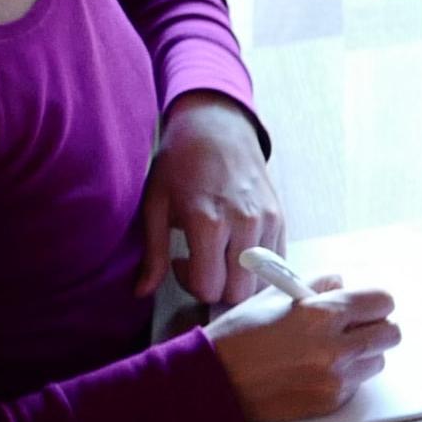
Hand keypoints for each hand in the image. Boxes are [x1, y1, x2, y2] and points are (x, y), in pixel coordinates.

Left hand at [143, 97, 282, 310]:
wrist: (217, 129)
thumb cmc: (180, 165)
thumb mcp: (156, 206)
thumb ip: (153, 254)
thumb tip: (142, 291)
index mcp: (208, 222)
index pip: (209, 287)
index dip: (190, 283)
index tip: (181, 262)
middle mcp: (243, 224)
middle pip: (238, 292)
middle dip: (217, 288)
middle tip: (201, 264)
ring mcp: (266, 222)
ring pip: (260, 283)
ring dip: (238, 279)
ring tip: (220, 256)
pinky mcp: (280, 219)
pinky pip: (276, 264)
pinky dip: (258, 268)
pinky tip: (237, 248)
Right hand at [207, 276, 399, 421]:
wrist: (215, 380)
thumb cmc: (241, 335)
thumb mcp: (275, 296)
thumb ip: (317, 285)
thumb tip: (343, 282)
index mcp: (322, 314)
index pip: (382, 301)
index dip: (374, 301)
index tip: (366, 304)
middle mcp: (335, 348)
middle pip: (391, 333)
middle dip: (376, 326)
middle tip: (356, 326)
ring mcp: (336, 378)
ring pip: (378, 360)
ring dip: (363, 353)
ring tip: (331, 349)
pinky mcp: (331, 401)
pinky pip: (357, 383)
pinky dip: (346, 375)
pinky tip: (316, 369)